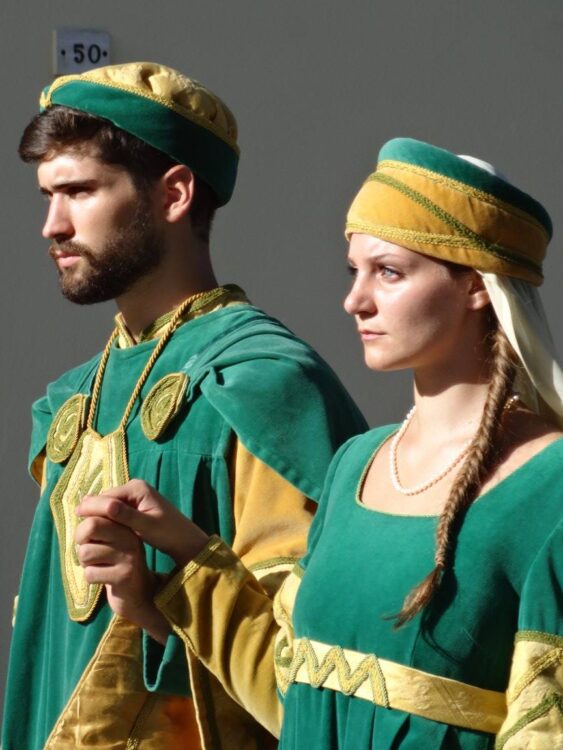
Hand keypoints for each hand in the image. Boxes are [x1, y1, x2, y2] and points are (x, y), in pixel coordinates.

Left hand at [74, 506, 169, 642]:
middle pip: (90, 527)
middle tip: (87, 550)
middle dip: (80, 541)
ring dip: (86, 563)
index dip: (83, 528)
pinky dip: (91, 578)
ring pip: (85, 553)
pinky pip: (90, 574)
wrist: (139, 593)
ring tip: (99, 565)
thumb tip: (83, 501)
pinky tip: (104, 578)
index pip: (95, 515)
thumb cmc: (118, 562)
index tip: (86, 538)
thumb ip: (101, 522)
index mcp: (126, 526)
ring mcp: (128, 557)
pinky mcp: (123, 576)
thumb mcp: (114, 539)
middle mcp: (129, 538)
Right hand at [76, 479, 209, 567]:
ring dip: (98, 516)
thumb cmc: (168, 533)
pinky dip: (106, 519)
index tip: (76, 517)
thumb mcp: (147, 526)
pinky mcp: (134, 506)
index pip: (107, 496)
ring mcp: (134, 496)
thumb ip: (127, 516)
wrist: (184, 539)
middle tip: (77, 524)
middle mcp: (134, 487)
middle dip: (92, 511)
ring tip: (84, 529)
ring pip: (108, 505)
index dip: (91, 507)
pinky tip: (98, 530)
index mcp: (137, 488)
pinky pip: (115, 511)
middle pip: (105, 498)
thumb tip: (107, 506)